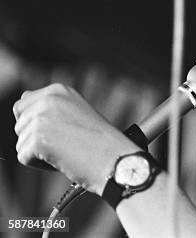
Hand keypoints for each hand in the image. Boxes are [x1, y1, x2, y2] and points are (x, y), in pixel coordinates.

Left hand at [13, 83, 140, 194]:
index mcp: (58, 90)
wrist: (115, 159)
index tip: (59, 130)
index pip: (24, 104)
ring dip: (40, 152)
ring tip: (67, 150)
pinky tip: (63, 159)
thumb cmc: (100, 141)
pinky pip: (24, 157)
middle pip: (19, 124)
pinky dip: (40, 165)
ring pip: (21, 142)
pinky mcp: (38, 139)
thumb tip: (21, 103)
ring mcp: (42, 118)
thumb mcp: (76, 112)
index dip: (37, 122)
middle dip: (37, 138)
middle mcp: (49, 99)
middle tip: (66, 142)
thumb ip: (49, 106)